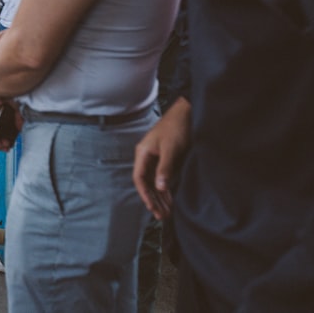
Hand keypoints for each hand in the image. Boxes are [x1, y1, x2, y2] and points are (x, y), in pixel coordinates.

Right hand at [133, 98, 190, 219]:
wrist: (188, 112)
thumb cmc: (177, 127)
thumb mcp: (170, 148)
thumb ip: (164, 167)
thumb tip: (159, 187)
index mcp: (143, 153)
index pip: (139, 178)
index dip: (145, 194)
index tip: (152, 207)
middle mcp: (147, 157)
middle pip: (146, 183)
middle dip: (153, 199)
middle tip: (161, 216)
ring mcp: (156, 158)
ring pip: (154, 182)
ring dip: (160, 197)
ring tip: (166, 212)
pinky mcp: (166, 159)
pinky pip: (163, 178)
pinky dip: (166, 189)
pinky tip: (171, 199)